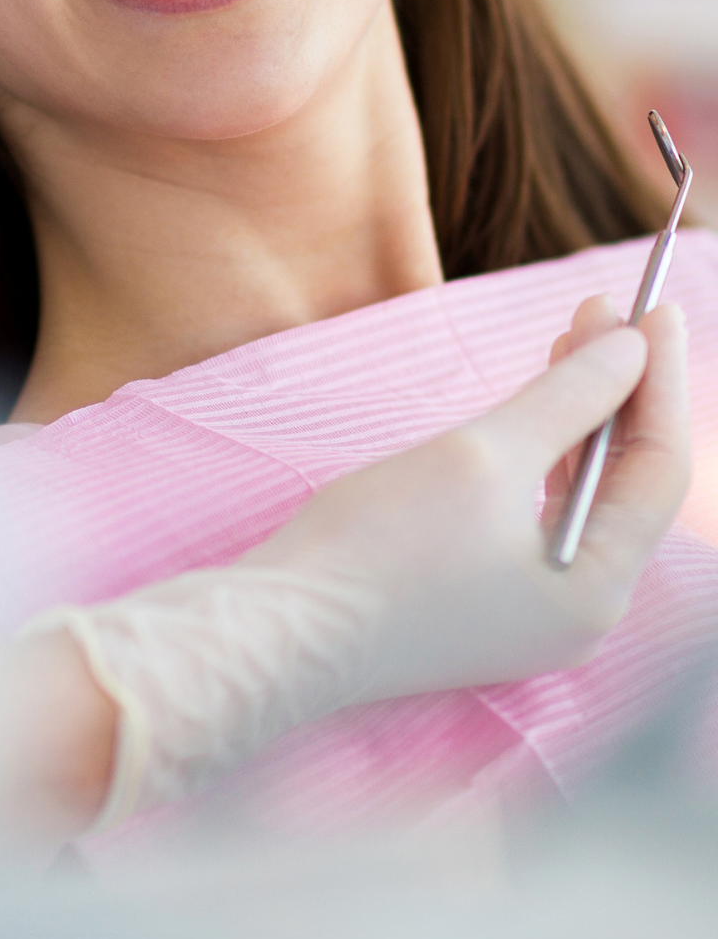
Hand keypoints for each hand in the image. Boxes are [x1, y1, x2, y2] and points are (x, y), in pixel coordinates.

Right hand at [245, 299, 690, 700]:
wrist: (281, 630)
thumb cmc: (382, 545)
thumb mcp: (484, 455)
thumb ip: (568, 397)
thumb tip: (631, 349)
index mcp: (596, 591)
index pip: (658, 469)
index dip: (657, 379)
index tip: (655, 308)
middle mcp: (580, 612)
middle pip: (625, 483)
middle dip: (617, 391)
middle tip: (606, 310)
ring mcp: (532, 612)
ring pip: (581, 495)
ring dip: (579, 415)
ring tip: (573, 337)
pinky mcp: (487, 601)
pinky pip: (539, 515)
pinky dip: (543, 454)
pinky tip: (533, 406)